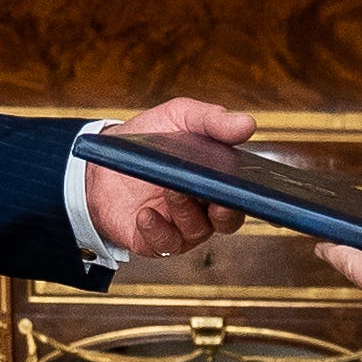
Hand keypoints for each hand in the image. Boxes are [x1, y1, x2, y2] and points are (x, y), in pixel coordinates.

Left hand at [82, 96, 253, 260]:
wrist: (103, 159)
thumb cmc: (149, 139)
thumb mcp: (180, 118)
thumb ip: (213, 121)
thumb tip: (247, 125)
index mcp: (217, 182)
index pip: (246, 196)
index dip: (258, 199)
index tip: (258, 192)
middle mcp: (204, 210)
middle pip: (227, 220)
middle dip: (225, 210)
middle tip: (217, 194)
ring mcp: (180, 228)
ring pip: (195, 230)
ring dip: (184, 210)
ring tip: (171, 188)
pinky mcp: (153, 241)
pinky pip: (163, 244)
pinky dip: (156, 230)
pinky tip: (146, 213)